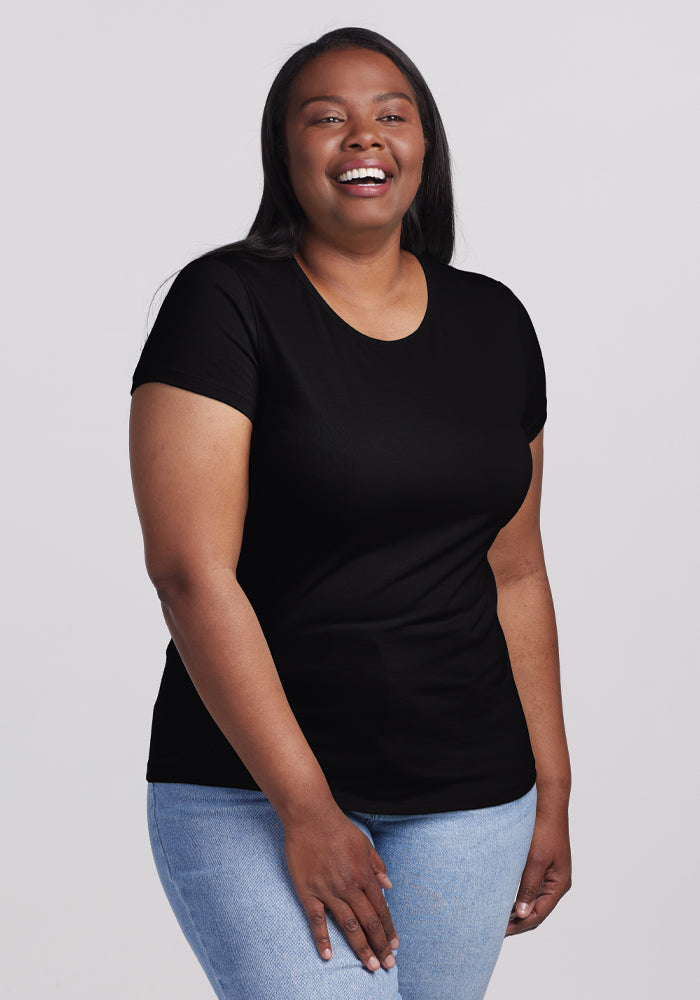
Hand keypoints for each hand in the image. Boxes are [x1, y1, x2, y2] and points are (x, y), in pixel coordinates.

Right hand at [284, 803, 399, 970]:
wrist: (310, 815)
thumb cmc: (338, 827)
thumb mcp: (365, 843)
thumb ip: (377, 865)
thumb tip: (389, 886)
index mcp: (364, 874)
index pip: (381, 909)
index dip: (389, 929)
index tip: (395, 946)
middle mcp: (349, 885)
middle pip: (368, 921)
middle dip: (380, 945)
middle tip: (386, 965)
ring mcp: (328, 889)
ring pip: (348, 925)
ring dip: (360, 947)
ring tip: (369, 965)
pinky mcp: (308, 891)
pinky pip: (316, 920)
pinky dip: (322, 939)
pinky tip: (328, 956)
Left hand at [505, 800, 571, 935]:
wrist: (547, 803)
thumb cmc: (543, 829)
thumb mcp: (534, 860)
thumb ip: (528, 888)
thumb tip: (522, 915)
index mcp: (559, 884)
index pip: (539, 914)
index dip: (520, 925)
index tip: (500, 932)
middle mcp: (557, 882)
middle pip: (538, 910)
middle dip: (519, 921)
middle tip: (497, 930)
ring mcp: (551, 874)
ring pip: (534, 900)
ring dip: (519, 910)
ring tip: (499, 918)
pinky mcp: (543, 865)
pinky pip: (532, 888)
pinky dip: (520, 896)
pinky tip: (506, 898)